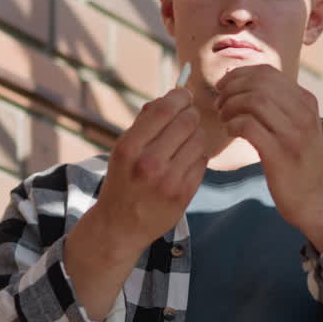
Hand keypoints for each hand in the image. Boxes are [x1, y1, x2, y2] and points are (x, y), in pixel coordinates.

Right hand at [65, 88, 207, 318]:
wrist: (120, 226)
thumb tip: (173, 95)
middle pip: (187, 121)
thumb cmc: (122, 180)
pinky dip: (197, 156)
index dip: (179, 97)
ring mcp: (168, 180)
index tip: (182, 96)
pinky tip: (185, 162)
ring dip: (195, 135)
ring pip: (199, 139)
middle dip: (190, 114)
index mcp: (129, 147)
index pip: (164, 109)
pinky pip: (202, 160)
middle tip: (187, 118)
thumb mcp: (123, 150)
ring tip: (184, 142)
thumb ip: (145, 122)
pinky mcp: (184, 194)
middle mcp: (149, 163)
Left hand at [215, 65, 322, 250]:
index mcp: (306, 101)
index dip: (239, 75)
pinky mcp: (280, 154)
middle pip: (259, 83)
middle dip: (231, 90)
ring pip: (254, 101)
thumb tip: (242, 81)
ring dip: (231, 107)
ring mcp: (293, 134)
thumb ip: (278, 103)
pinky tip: (231, 132)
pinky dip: (234, 125)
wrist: (315, 197)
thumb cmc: (297, 159)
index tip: (224, 87)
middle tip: (220, 104)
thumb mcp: (297, 124)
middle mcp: (303, 113)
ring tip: (225, 118)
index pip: (267, 72)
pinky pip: (249, 126)